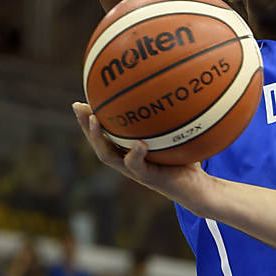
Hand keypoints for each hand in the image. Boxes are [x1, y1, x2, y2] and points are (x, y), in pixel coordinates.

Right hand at [72, 102, 209, 208]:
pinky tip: (138, 144)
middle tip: (79, 108)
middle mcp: (126, 160)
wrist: (196, 187)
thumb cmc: (184, 159)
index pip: (104, 134)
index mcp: (127, 150)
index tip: (79, 102)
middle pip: (98, 144)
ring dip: (99, 139)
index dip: (88, 121)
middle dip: (86, 126)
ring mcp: (136, 170)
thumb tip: (172, 87)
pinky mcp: (150, 178)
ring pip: (108, 156)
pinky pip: (137, 166)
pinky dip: (136, 155)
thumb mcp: (177, 135)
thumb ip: (170, 117)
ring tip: (95, 120)